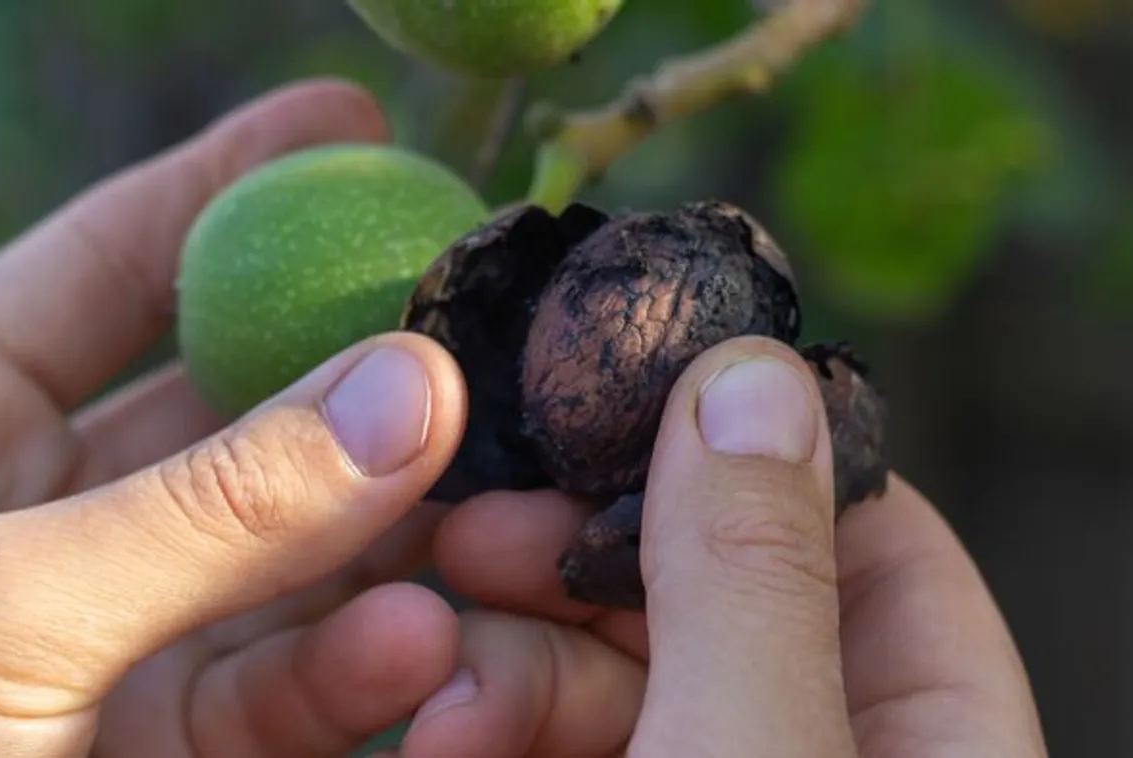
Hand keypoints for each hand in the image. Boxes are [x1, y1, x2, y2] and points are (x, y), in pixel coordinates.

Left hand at [0, 79, 476, 757]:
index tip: (346, 124)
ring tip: (481, 506)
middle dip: (347, 371)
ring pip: (289, 554)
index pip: (98, 267)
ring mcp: (115, 646)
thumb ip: (207, 510)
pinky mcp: (172, 756)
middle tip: (471, 327)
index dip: (220, 185)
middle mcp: (36, 528)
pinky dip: (364, 665)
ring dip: (389, 532)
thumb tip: (410, 393)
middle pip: (228, 408)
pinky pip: (292, 685)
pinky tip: (423, 646)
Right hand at [399, 337, 1048, 756]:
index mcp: (932, 746)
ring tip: (432, 676)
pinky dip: (480, 721)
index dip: (765, 457)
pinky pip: (544, 737)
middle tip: (474, 533)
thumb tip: (750, 371)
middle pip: (709, 600)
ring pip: (606, 671)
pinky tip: (429, 728)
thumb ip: (751, 579)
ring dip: (503, 657)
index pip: (885, 552)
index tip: (633, 393)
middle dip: (575, 560)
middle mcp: (813, 748)